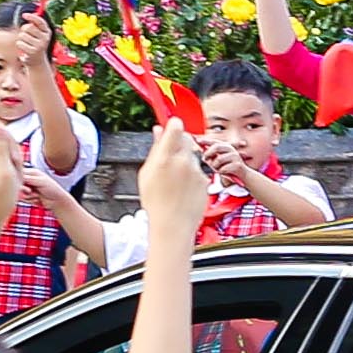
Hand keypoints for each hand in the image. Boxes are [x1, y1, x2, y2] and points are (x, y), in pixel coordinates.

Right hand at [139, 122, 209, 242]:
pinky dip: (192, 175)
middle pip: (186, 139)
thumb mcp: (147, 174)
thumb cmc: (156, 202)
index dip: (174, 125)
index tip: (172, 127)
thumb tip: (158, 130)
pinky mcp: (205, 180)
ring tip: (174, 180)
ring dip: (186, 161)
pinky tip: (183, 189)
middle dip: (180, 143)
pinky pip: (199, 171)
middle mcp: (182, 162)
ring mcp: (196, 171)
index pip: (175, 128)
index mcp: (164, 158)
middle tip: (170, 157)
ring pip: (193, 156)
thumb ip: (155, 148)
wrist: (173, 226)